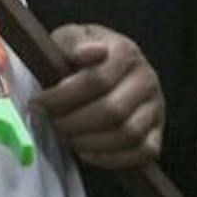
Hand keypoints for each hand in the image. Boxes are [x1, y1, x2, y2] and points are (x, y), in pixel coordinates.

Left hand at [36, 25, 164, 169]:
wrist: (107, 65)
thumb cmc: (81, 54)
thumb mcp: (70, 38)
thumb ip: (73, 42)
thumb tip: (90, 52)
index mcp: (125, 51)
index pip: (96, 80)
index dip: (62, 97)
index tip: (38, 104)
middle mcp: (146, 78)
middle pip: (112, 110)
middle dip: (74, 122)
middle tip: (52, 123)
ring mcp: (156, 107)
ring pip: (128, 134)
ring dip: (90, 142)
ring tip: (67, 137)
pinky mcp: (157, 132)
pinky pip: (144, 153)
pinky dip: (112, 158)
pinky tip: (87, 152)